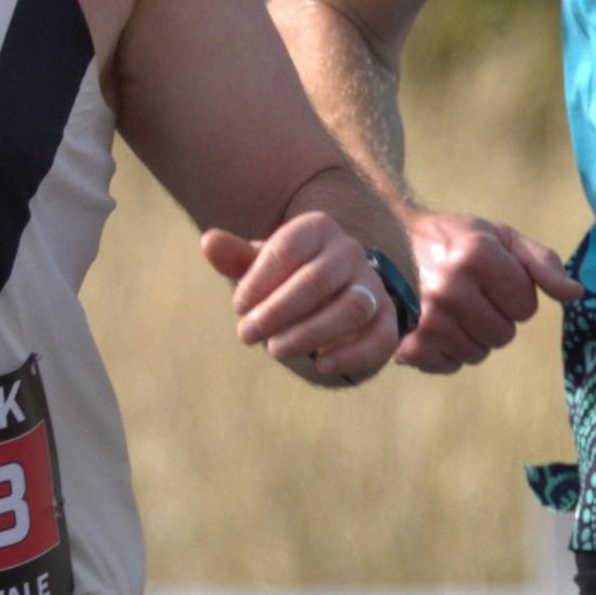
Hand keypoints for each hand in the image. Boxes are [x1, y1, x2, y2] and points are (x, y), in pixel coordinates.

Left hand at [200, 210, 408, 386]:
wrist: (329, 297)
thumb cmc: (285, 278)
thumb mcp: (259, 266)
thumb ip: (236, 257)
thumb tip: (208, 241)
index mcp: (317, 229)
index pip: (287, 249)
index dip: (258, 281)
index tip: (238, 308)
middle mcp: (350, 252)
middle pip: (317, 280)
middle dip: (277, 312)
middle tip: (246, 335)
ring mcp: (373, 285)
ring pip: (353, 308)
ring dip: (310, 333)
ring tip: (276, 350)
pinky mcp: (388, 320)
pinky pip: (380, 337)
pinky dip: (351, 355)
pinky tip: (320, 365)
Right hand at [382, 207, 575, 376]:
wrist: (387, 242)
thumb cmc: (452, 239)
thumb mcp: (500, 237)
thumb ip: (542, 263)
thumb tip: (576, 294)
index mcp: (476, 256)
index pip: (526, 306)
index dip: (515, 293)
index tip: (492, 278)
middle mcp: (450, 289)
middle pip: (504, 334)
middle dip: (495, 317)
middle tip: (471, 294)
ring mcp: (428, 320)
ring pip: (480, 353)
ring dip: (473, 336)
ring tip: (452, 309)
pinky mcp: (410, 345)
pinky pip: (452, 366)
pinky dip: (449, 351)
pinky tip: (436, 325)